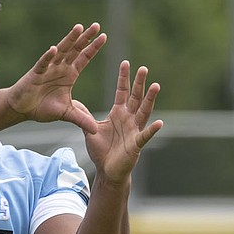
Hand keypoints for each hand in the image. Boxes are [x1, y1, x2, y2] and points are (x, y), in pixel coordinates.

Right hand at [6, 23, 105, 133]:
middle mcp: (60, 68)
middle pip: (75, 50)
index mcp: (69, 75)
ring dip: (70, 40)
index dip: (93, 48)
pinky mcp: (36, 73)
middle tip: (97, 26)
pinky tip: (54, 49)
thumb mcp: (67, 114)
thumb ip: (81, 119)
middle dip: (86, 38)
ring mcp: (48, 68)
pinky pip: (43, 63)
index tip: (104, 36)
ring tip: (79, 28)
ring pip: (61, 51)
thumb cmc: (42, 108)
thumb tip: (96, 130)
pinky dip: (49, 57)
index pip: (84, 58)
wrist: (22, 109)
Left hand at [83, 61, 162, 183]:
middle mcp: (129, 119)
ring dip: (150, 100)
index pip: (122, 92)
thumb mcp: (89, 130)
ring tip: (156, 86)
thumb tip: (73, 101)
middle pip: (135, 97)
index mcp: (118, 113)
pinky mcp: (136, 144)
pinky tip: (159, 123)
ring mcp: (134, 130)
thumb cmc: (101, 151)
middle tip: (143, 68)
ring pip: (144, 112)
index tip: (126, 62)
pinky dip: (152, 130)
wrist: (106, 171)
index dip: (124, 78)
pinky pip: (145, 136)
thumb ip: (84, 115)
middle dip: (139, 83)